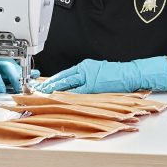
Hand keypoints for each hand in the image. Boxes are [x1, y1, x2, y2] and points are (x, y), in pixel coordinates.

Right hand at [0, 56, 36, 92]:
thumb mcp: (8, 69)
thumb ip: (22, 72)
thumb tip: (36, 74)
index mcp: (4, 62)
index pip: (13, 67)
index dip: (18, 76)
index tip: (21, 86)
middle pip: (4, 65)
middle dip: (10, 75)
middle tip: (15, 86)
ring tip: (1, 89)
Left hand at [33, 57, 166, 93]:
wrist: (130, 73)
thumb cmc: (115, 74)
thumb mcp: (97, 72)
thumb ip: (84, 78)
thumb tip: (70, 88)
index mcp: (85, 66)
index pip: (64, 74)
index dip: (51, 80)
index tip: (41, 85)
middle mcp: (85, 70)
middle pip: (62, 79)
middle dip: (48, 85)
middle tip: (36, 90)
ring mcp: (88, 78)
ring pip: (67, 85)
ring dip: (54, 90)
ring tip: (43, 95)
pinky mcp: (94, 86)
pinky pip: (77, 92)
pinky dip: (67, 96)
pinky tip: (59, 99)